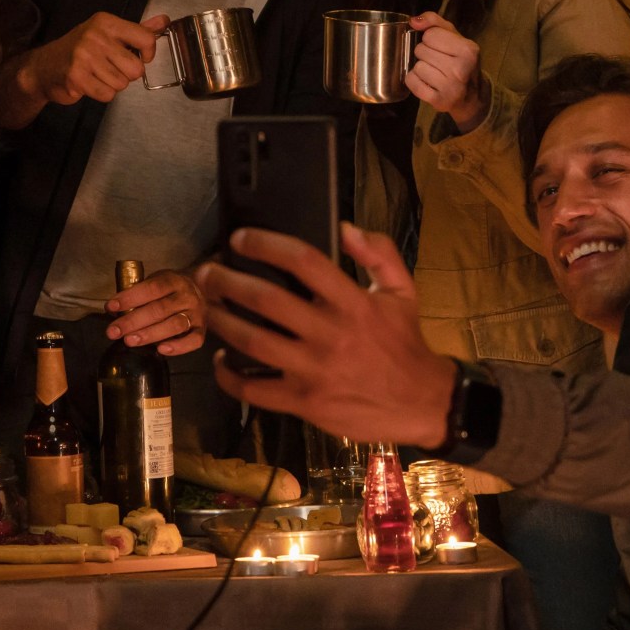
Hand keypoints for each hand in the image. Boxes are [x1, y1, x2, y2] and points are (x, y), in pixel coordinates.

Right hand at [22, 12, 168, 107]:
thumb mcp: (109, 33)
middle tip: (110, 68)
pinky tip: (89, 83)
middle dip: (127, 74)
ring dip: (112, 84)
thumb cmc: (79, 50)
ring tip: (96, 75)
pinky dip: (101, 93)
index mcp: (106, 22)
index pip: (146, 38)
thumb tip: (164, 21)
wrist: (44, 67)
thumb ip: (139, 30)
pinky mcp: (76, 77)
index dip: (148, 54)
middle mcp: (95, 36)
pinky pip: (107, 95)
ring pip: (122, 84)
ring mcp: (84, 56)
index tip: (139, 56)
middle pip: (136, 69)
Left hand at [107, 268, 206, 356]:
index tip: (111, 307)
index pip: (152, 288)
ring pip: (174, 325)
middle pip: (160, 309)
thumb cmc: (168, 291)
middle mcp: (187, 296)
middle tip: (114, 331)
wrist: (200, 290)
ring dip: (149, 334)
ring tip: (129, 341)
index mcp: (173, 281)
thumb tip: (112, 310)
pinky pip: (194, 341)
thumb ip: (137, 295)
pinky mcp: (202, 330)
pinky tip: (161, 350)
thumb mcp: (155, 283)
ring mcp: (197, 314)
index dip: (130, 298)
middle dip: (133, 321)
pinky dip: (178, 347)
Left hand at [198, 222, 455, 446]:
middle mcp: (330, 333)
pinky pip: (255, 389)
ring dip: (221, 322)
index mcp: (353, 302)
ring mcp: (314, 370)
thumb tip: (345, 227)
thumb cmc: (406, 344)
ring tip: (207, 308)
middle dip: (227, 282)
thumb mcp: (403, 290)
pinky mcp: (305, 401)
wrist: (423, 402)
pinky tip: (221, 361)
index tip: (240, 239)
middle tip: (206, 272)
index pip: (303, 261)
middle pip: (266, 300)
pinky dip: (229, 376)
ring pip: (253, 343)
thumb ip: (378, 253)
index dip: (266, 245)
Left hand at [408, 12, 488, 132]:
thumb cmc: (460, 62)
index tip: (442, 48)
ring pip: (416, 66)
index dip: (431, 40)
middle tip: (439, 62)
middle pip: (421, 50)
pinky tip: (428, 83)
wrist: (471, 96)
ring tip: (435, 74)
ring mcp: (450, 87)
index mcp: (468, 50)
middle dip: (426, 54)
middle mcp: (461, 69)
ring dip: (421, 69)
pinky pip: (411, 82)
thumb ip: (434, 22)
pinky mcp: (438, 101)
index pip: (430, 35)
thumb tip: (413, 21)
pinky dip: (415, 81)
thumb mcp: (455, 37)